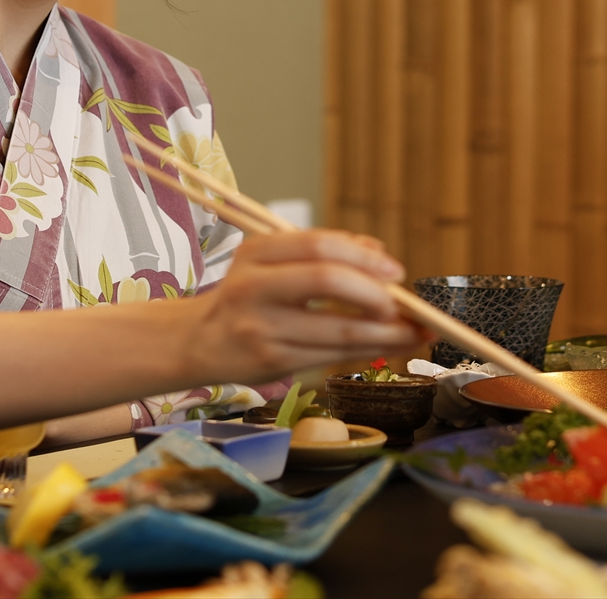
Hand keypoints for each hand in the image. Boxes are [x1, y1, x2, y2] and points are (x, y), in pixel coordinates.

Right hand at [178, 230, 428, 383]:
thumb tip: (377, 251)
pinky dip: (366, 352)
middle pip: (326, 280)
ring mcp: (261, 327)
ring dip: (384, 333)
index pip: (318, 245)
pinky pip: (331, 357)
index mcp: (256, 252)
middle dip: (375, 294)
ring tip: (411, 333)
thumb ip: (318, 252)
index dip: (364, 256)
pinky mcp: (272, 362)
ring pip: (337, 330)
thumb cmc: (244, 297)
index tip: (395, 271)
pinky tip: (385, 347)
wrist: (195, 342)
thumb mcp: (268, 263)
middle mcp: (254, 286)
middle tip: (402, 305)